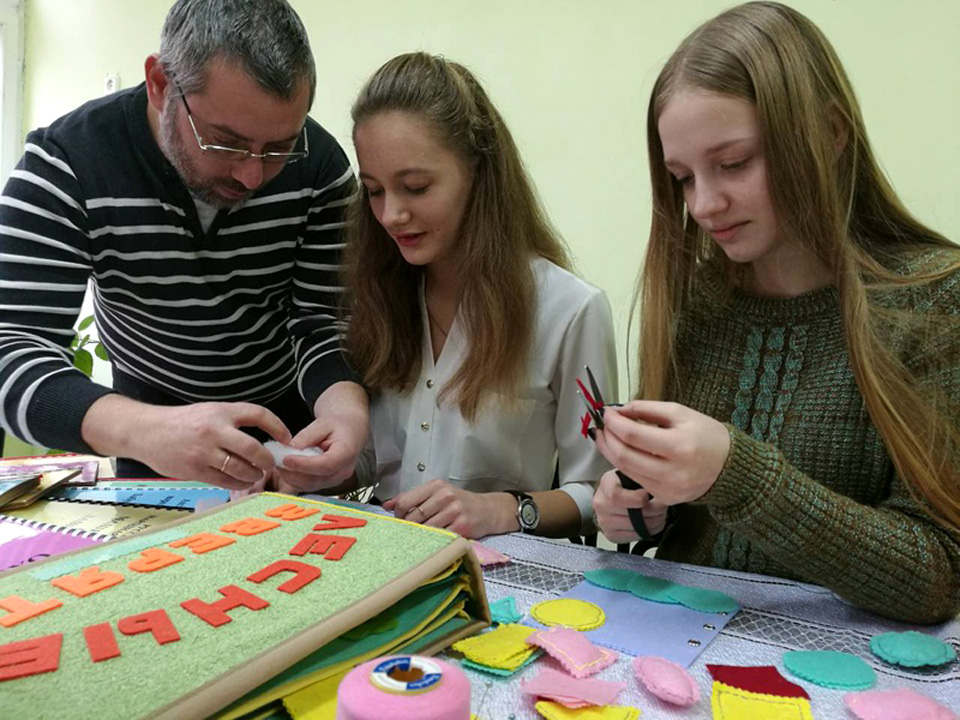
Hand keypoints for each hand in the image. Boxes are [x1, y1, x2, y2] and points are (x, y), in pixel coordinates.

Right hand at [132, 401, 289, 489]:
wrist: (147, 431)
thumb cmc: (182, 422)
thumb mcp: (210, 411)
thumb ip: (233, 422)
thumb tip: (264, 439)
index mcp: (221, 412)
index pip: (258, 414)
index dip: (278, 427)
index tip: (286, 438)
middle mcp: (214, 430)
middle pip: (252, 448)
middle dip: (266, 460)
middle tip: (271, 464)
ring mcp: (204, 452)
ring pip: (240, 468)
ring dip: (254, 474)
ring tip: (257, 475)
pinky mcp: (195, 470)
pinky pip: (224, 481)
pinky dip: (238, 483)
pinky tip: (242, 482)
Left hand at [273, 382, 368, 493]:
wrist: (350, 431)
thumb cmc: (338, 425)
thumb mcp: (323, 423)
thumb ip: (307, 436)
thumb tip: (290, 449)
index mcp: (347, 453)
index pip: (325, 465)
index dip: (304, 465)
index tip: (286, 459)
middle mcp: (343, 472)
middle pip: (315, 479)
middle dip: (292, 472)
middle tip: (276, 461)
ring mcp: (334, 480)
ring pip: (309, 485)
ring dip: (291, 476)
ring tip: (278, 463)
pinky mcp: (325, 483)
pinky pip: (307, 485)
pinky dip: (294, 478)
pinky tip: (285, 467)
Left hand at [382, 478, 513, 538]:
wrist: (488, 510)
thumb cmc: (459, 502)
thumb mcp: (437, 493)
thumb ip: (412, 498)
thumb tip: (386, 505)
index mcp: (436, 486)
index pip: (406, 501)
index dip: (398, 514)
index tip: (400, 521)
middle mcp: (445, 496)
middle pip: (414, 517)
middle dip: (408, 527)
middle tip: (408, 533)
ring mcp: (454, 512)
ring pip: (426, 529)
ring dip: (420, 537)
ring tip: (420, 538)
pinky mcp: (462, 528)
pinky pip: (440, 538)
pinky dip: (433, 542)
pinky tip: (433, 542)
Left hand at [593, 401, 729, 504]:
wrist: (730, 468)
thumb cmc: (706, 435)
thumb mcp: (680, 413)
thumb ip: (647, 409)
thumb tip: (618, 410)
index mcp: (679, 446)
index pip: (632, 435)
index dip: (613, 423)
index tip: (606, 412)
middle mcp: (673, 472)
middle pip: (623, 456)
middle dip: (606, 438)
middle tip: (601, 425)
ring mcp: (668, 490)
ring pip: (625, 470)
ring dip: (610, 451)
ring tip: (606, 436)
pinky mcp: (664, 499)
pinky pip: (636, 480)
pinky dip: (624, 464)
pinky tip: (622, 451)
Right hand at [593, 469, 668, 542]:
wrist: (611, 498)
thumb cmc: (625, 483)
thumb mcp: (630, 472)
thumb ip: (640, 475)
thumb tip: (658, 481)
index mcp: (606, 484)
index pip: (616, 495)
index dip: (636, 498)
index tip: (648, 495)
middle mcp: (601, 505)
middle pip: (631, 514)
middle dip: (654, 510)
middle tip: (663, 505)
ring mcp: (605, 522)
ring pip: (637, 527)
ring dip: (655, 521)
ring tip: (660, 513)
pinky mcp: (612, 535)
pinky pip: (636, 536)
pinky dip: (649, 531)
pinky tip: (653, 523)